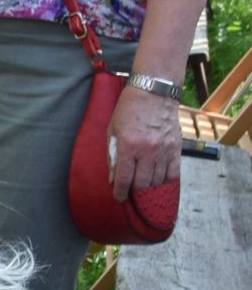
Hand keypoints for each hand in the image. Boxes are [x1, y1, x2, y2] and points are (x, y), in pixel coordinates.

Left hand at [107, 82, 182, 201]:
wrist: (154, 92)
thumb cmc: (129, 109)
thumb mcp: (113, 130)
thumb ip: (112, 155)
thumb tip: (113, 178)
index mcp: (129, 146)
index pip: (124, 179)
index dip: (120, 193)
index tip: (119, 198)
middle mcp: (148, 150)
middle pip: (142, 184)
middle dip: (133, 190)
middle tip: (130, 187)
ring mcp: (164, 150)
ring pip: (158, 181)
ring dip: (148, 185)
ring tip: (143, 180)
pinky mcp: (176, 148)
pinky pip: (173, 173)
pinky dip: (165, 179)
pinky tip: (158, 176)